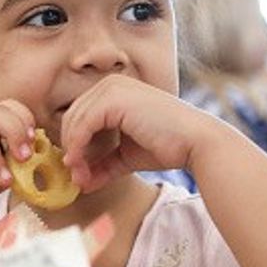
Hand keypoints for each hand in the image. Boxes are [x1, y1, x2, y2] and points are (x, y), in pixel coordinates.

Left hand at [60, 74, 225, 192]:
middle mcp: (110, 84)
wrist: (195, 143)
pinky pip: (82, 125)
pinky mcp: (113, 98)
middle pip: (71, 118)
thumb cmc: (167, 146)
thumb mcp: (126, 156)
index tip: (78, 173)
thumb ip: (103, 165)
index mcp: (113, 92)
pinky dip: (77, 148)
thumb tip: (81, 182)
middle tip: (77, 179)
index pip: (79, 117)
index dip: (74, 146)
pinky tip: (83, 168)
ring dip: (73, 154)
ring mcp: (111, 88)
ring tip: (81, 178)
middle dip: (71, 151)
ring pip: (73, 122)